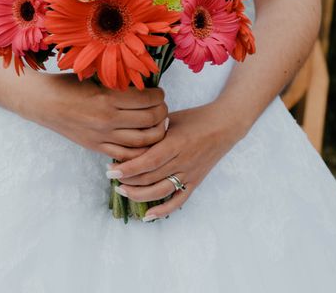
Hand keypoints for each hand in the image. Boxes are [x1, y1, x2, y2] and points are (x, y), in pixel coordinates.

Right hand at [34, 74, 169, 160]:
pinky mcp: (96, 147)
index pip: (147, 99)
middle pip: (149, 120)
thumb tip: (146, 83)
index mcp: (108, 97)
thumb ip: (119, 82)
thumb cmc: (68, 85)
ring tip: (158, 125)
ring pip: (143, 141)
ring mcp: (102, 136)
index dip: (159, 96)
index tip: (159, 93)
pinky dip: (140, 151)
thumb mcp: (95, 77)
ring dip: (157, 133)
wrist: (43, 102)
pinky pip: (126, 155)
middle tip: (162, 108)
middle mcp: (107, 119)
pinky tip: (145, 143)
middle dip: (162, 113)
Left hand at [106, 101, 248, 219]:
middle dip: (128, 181)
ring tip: (123, 191)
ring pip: (160, 192)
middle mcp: (182, 161)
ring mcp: (190, 174)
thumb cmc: (195, 118)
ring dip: (139, 195)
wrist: (225, 125)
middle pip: (150, 178)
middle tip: (112, 178)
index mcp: (175, 143)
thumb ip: (152, 130)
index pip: (147, 161)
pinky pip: (179, 200)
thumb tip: (127, 138)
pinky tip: (147, 216)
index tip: (110, 169)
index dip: (128, 168)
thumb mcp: (171, 118)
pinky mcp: (196, 181)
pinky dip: (163, 210)